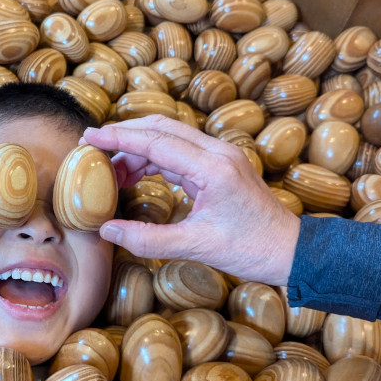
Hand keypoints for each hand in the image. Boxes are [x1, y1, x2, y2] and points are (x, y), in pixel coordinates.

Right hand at [82, 115, 299, 285]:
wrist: (291, 251)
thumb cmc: (252, 249)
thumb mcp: (196, 246)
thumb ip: (148, 239)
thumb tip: (107, 231)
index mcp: (213, 167)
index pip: (156, 141)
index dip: (118, 138)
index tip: (89, 137)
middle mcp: (218, 153)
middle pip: (161, 128)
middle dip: (124, 136)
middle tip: (92, 148)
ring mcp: (221, 156)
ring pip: (169, 138)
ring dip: (137, 150)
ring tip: (111, 174)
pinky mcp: (220, 166)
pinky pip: (179, 152)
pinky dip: (153, 159)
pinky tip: (136, 175)